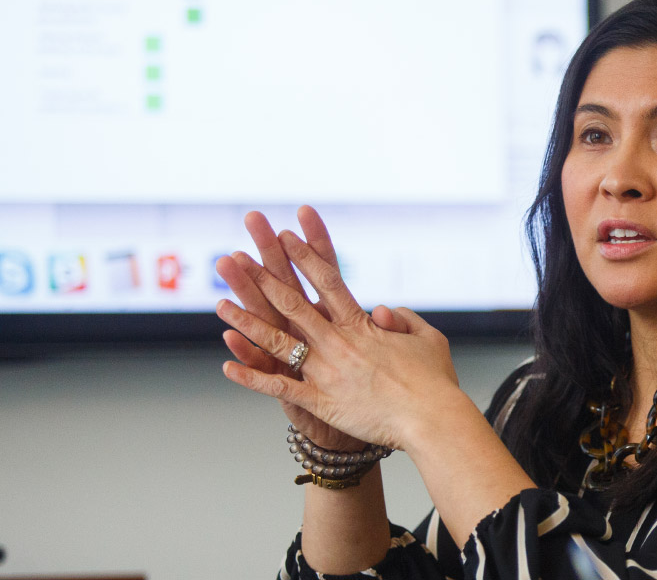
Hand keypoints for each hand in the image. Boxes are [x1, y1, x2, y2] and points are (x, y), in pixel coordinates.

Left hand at [215, 228, 463, 450]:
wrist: (432, 420)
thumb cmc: (435, 383)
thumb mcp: (429, 339)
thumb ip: (404, 319)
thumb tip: (382, 310)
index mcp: (363, 326)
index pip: (328, 282)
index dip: (305, 256)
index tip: (287, 235)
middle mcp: (340, 343)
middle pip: (293, 304)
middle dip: (263, 278)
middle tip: (239, 258)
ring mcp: (327, 372)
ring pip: (279, 341)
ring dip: (247, 321)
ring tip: (221, 304)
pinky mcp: (321, 402)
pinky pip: (279, 387)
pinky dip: (252, 378)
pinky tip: (228, 366)